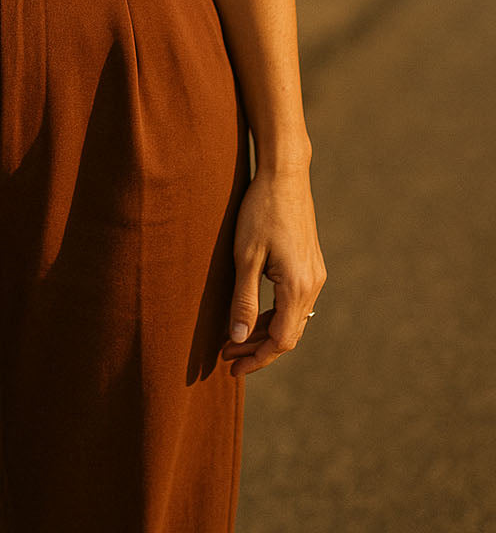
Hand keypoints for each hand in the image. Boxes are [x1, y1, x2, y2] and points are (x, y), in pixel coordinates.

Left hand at [221, 163, 326, 376]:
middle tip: (227, 354)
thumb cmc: (260, 211)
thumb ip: (243, 300)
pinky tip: (253, 314)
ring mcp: (314, 274)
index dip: (257, 358)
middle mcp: (312, 285)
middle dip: (257, 348)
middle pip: (288, 334)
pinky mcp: (311, 263)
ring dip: (265, 331)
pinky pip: (295, 302)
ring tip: (234, 338)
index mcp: (297, 287)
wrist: (285, 175)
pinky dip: (274, 314)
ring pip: (292, 319)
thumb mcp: (245, 257)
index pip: (281, 340)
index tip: (232, 366)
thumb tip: (239, 339)